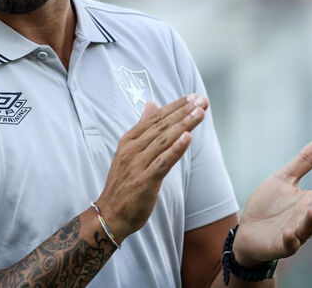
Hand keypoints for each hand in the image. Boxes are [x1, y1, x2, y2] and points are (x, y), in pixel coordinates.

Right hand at [96, 95, 207, 241]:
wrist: (110, 214)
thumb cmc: (124, 183)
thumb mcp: (129, 151)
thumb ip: (143, 127)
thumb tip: (151, 104)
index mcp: (129, 140)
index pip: (155, 118)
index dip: (175, 106)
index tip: (193, 97)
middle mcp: (132, 149)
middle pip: (161, 126)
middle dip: (183, 112)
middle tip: (201, 100)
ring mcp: (137, 165)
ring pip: (164, 140)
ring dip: (183, 125)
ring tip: (200, 113)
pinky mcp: (144, 181)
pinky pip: (163, 162)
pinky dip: (176, 149)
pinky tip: (188, 138)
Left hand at [233, 139, 311, 265]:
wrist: (247, 229)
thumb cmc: (269, 205)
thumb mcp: (284, 178)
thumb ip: (303, 163)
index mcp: (310, 202)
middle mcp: (307, 219)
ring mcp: (296, 233)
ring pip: (309, 228)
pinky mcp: (281, 246)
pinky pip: (290, 246)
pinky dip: (291, 240)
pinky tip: (290, 232)